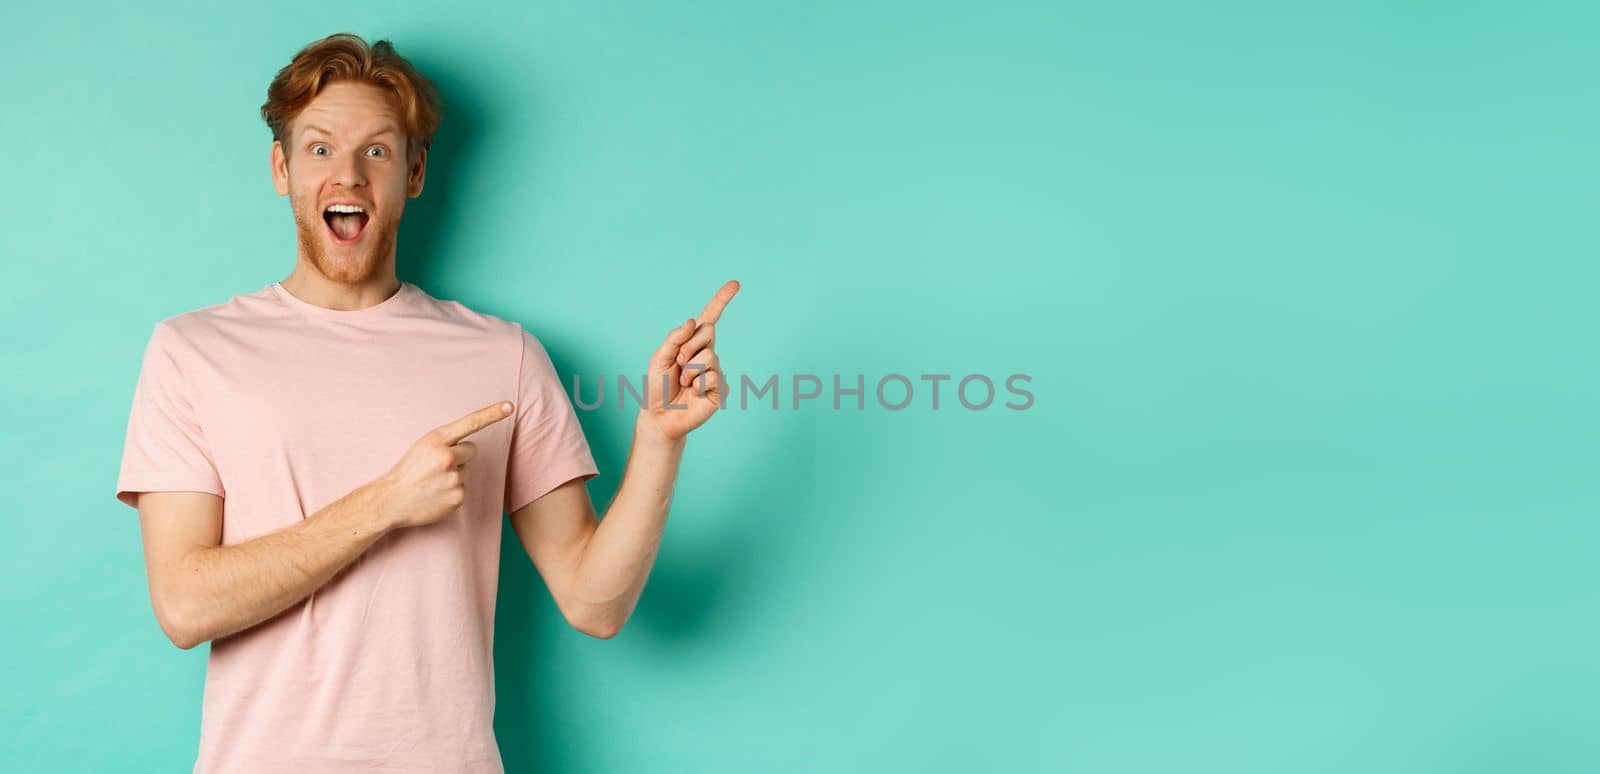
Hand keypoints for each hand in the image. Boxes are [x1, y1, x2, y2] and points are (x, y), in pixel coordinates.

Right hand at [370, 400, 514, 529]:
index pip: (470, 422)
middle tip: (437, 466)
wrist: (391, 501)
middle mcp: (448, 457)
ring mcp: (454, 478)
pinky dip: (453, 492)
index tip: (509, 406)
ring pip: (467, 470)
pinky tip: (436, 494)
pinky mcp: (458, 497)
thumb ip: (445, 442)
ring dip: (455, 475)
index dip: (492, 413)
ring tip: (433, 482)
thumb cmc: (407, 472)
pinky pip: (464, 489)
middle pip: (472, 450)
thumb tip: (469, 447)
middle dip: (460, 456)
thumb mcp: (422, 447)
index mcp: (436, 440)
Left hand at [642, 280, 739, 440]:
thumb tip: (694, 321)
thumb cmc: (658, 387)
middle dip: (687, 347)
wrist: (660, 417)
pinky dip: (698, 385)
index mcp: (692, 344)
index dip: (721, 300)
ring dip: (690, 370)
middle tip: (677, 364)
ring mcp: (715, 371)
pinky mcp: (720, 389)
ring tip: (683, 383)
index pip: (710, 318)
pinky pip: (713, 377)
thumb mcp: (660, 358)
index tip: (735, 284)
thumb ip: (674, 338)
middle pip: (707, 333)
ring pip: (708, 357)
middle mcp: (707, 354)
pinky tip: (694, 394)